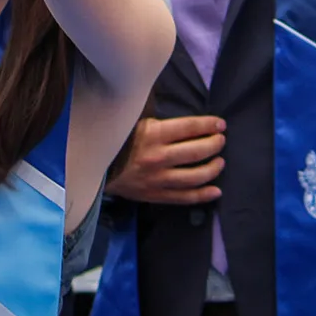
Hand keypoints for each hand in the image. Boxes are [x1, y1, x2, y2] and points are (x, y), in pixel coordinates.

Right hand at [107, 116, 226, 204]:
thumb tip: (181, 117)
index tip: (220, 124)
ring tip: (220, 162)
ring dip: (213, 168)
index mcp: (152, 134)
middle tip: (221, 140)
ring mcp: (158, 178)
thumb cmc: (116, 141)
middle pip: (197, 151)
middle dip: (215, 144)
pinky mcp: (156, 195)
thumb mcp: (133, 123)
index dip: (208, 125)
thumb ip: (157, 122)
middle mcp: (158, 157)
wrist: (95, 169)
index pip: (189, 127)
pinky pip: (184, 197)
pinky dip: (203, 195)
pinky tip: (216, 191)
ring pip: (195, 176)